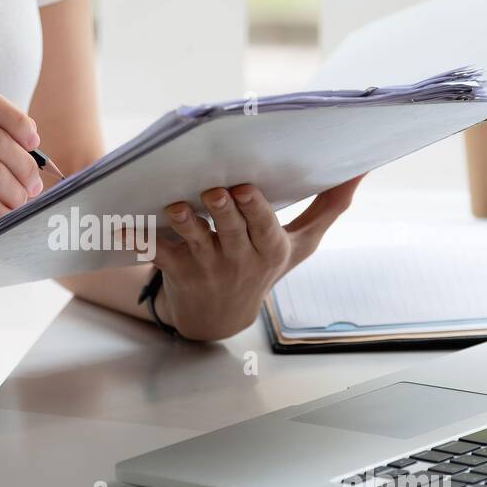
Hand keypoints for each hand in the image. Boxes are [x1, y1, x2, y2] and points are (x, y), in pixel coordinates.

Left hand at [152, 177, 363, 340]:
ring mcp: (207, 267)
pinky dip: (139, 238)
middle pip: (230, 229)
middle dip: (222, 209)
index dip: (254, 208)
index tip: (246, 188)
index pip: (264, 227)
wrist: (218, 317)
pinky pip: (157, 251)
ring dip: (184, 221)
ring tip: (176, 206)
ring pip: (194, 239)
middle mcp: (239, 259)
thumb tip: (362, 169)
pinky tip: (123, 223)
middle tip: (212, 189)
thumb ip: (329, 208)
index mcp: (270, 248)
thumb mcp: (301, 246)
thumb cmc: (263, 269)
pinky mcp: (176, 270)